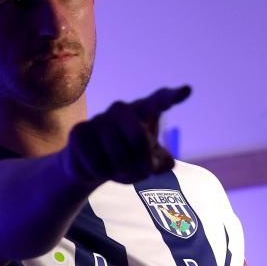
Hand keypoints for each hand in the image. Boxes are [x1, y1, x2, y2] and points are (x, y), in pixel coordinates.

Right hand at [63, 86, 191, 184]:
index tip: (187, 90)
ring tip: (117, 171)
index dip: (172, 96)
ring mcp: (99, 119)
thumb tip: (168, 163)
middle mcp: (121, 110)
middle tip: (142, 174)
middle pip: (139, 138)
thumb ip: (161, 161)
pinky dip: (101, 174)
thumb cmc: (127, 159)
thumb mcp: (148, 163)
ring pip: (118, 156)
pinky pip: (97, 163)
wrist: (92, 166)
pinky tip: (96, 168)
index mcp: (142, 112)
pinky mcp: (79, 132)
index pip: (159, 101)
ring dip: (122, 174)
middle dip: (142, 164)